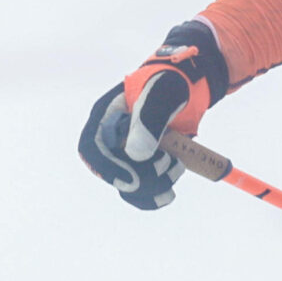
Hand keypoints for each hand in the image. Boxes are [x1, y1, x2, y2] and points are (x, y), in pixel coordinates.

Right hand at [79, 22, 228, 209]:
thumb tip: (137, 154)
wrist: (189, 86)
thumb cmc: (171, 83)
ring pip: (126, 186)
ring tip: (178, 168)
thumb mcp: (163, 93)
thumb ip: (149, 118)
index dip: (108, 167)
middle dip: (141, 178)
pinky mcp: (142, 166)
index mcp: (105, 117)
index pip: (91, 148)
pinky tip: (169, 193)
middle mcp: (111, 139)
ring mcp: (126, 154)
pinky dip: (153, 197)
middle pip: (110, 173)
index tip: (133, 179)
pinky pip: (139, 192)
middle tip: (171, 165)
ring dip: (151, 188)